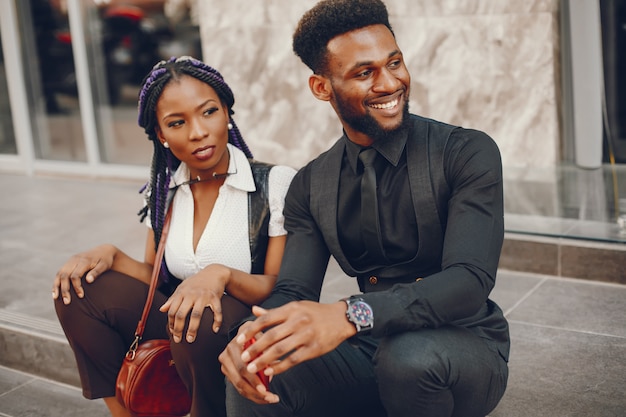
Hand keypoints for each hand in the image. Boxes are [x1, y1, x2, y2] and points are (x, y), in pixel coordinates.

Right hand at [52, 244, 115, 304]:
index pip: (76, 275)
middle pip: (65, 275)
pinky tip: (55, 292)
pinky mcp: (68, 263)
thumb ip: (96, 272)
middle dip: (64, 289)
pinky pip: (59, 273)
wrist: (103, 250)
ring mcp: (70, 261)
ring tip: (56, 298)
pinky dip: (56, 282)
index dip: (76, 286)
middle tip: (67, 302)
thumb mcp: (104, 265)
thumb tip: (89, 281)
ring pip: (59, 274)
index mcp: (84, 260)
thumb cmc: (105, 260)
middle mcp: (75, 259)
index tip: (81, 296)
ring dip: (57, 286)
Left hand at [159, 264, 228, 342]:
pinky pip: (217, 311)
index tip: (173, 332)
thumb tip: (162, 309)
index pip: (172, 310)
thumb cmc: (196, 281)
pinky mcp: (215, 297)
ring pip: (196, 315)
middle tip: (178, 340)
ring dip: (193, 329)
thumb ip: (172, 298)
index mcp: (182, 293)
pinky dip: (217, 321)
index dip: (171, 323)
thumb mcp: (182, 287)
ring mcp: (204, 296)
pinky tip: (215, 329)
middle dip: (178, 329)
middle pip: (182, 314)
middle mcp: (191, 295)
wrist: (214, 272)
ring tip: (191, 339)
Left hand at [219, 301, 354, 401]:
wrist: (341, 318)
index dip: (251, 330)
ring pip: (280, 350)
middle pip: (271, 336)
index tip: (239, 340)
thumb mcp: (295, 307)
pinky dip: (281, 367)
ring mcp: (306, 335)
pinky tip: (271, 371)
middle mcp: (298, 321)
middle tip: (244, 358)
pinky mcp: (314, 349)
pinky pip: (294, 360)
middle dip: (255, 348)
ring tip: (253, 368)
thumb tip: (254, 311)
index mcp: (291, 309)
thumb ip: (274, 312)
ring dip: (264, 360)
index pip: (266, 319)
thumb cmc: (315, 312)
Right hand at [219, 320, 278, 404]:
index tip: (266, 389)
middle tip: (270, 398)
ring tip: (270, 399)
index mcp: (234, 346)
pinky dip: (252, 394)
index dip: (254, 380)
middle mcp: (226, 356)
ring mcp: (226, 366)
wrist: (245, 334)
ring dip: (255, 396)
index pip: (242, 368)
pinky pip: (239, 388)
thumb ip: (267, 350)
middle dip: (255, 392)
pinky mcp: (228, 373)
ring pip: (239, 387)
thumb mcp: (262, 337)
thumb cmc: (257, 336)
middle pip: (239, 380)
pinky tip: (264, 397)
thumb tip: (272, 367)